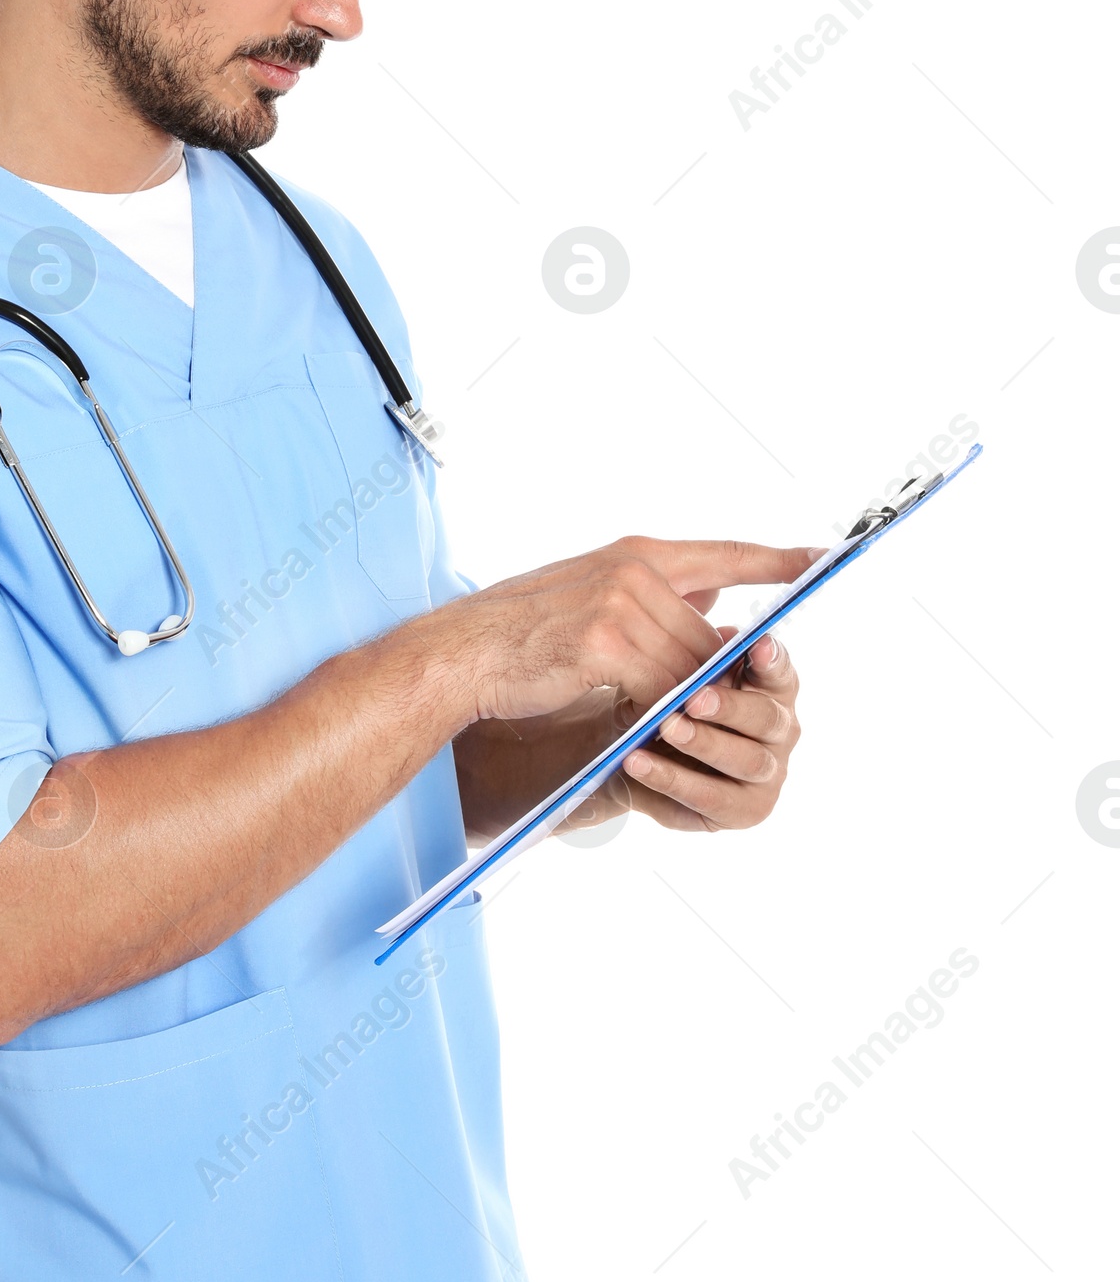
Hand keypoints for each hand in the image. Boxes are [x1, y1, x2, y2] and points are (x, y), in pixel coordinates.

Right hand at [450, 537, 820, 726]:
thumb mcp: (589, 593)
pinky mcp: (606, 643)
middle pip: (706, 632)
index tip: (823, 557)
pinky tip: (645, 729)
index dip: (777, 557)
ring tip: (671, 724)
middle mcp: (634, 568)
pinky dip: (659, 712)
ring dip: (681, 701)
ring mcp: (621, 603)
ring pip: (687, 665)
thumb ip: (650, 593)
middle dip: (708, 675)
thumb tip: (717, 598)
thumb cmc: (517, 632)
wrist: (459, 654)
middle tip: (711, 705)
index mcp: (635, 552)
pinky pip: (660, 688)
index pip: (725, 552)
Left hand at [618, 631, 801, 831]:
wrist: (631, 752)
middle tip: (693, 698)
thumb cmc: (668, 704)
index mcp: (773, 691)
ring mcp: (769, 775)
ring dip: (703, 743)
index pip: (780, 673)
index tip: (757, 645)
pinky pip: (710, 797)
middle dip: (730, 707)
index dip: (772, 660)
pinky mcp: (744, 811)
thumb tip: (721, 634)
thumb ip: (699, 658)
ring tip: (664, 728)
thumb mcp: (676, 677)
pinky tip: (638, 762)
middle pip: (766, 718)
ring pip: (745, 760)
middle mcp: (781, 733)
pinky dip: (672, 778)